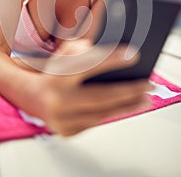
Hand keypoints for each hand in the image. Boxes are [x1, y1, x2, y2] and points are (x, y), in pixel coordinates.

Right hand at [25, 41, 153, 135]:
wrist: (31, 96)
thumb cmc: (53, 71)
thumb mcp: (63, 53)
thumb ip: (80, 48)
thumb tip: (103, 50)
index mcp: (56, 76)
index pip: (86, 65)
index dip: (111, 59)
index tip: (133, 55)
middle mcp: (57, 100)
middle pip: (100, 96)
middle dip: (129, 90)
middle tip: (149, 85)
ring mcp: (62, 119)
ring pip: (101, 113)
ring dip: (127, 105)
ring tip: (145, 98)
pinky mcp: (67, 131)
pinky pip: (95, 121)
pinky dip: (112, 113)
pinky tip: (126, 106)